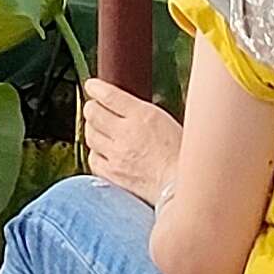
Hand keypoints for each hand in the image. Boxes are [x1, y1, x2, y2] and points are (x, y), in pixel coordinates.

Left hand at [78, 80, 181, 203]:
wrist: (182, 187)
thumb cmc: (183, 155)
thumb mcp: (168, 122)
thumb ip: (143, 112)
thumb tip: (123, 105)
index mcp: (144, 116)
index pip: (109, 96)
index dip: (96, 88)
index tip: (92, 86)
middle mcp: (126, 133)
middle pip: (93, 113)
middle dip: (92, 108)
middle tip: (95, 108)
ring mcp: (116, 155)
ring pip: (90, 135)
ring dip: (93, 129)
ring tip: (100, 129)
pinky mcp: (112, 174)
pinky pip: (93, 158)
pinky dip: (96, 152)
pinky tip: (104, 152)